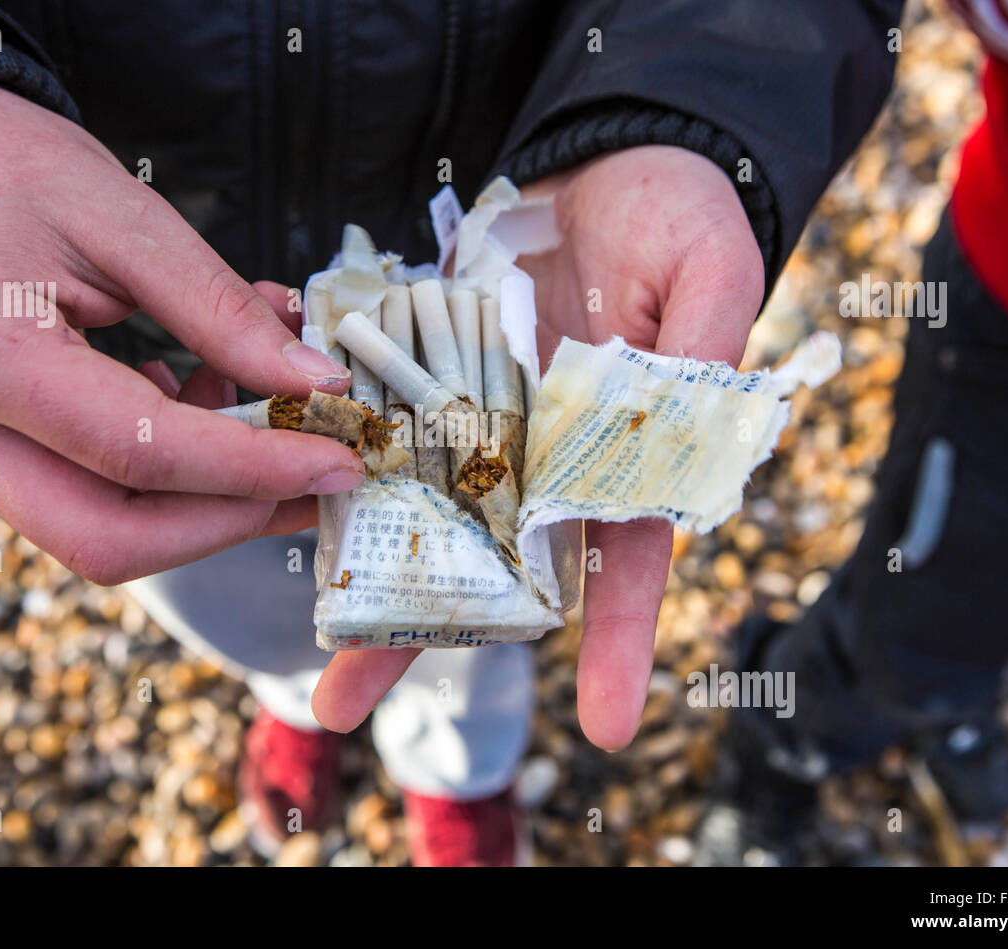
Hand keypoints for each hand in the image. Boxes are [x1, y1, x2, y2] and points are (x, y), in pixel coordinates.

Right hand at [0, 77, 361, 584]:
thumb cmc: (4, 164)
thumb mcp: (126, 217)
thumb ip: (221, 311)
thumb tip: (319, 385)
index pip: (140, 453)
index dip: (256, 469)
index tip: (342, 462)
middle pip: (109, 538)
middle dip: (230, 519)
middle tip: (316, 476)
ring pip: (102, 532)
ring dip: (205, 498)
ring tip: (262, 407)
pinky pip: (90, 497)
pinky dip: (170, 473)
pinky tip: (204, 398)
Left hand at [311, 146, 763, 749]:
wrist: (614, 164)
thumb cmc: (683, 222)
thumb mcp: (711, 278)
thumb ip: (699, 355)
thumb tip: (700, 423)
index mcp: (623, 454)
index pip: (626, 559)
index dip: (620, 638)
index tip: (610, 726)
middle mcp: (544, 454)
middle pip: (491, 561)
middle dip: (430, 630)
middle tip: (345, 702)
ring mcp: (483, 416)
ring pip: (423, 507)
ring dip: (368, 570)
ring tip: (307, 646)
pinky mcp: (436, 368)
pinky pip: (388, 420)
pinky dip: (347, 461)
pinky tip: (296, 507)